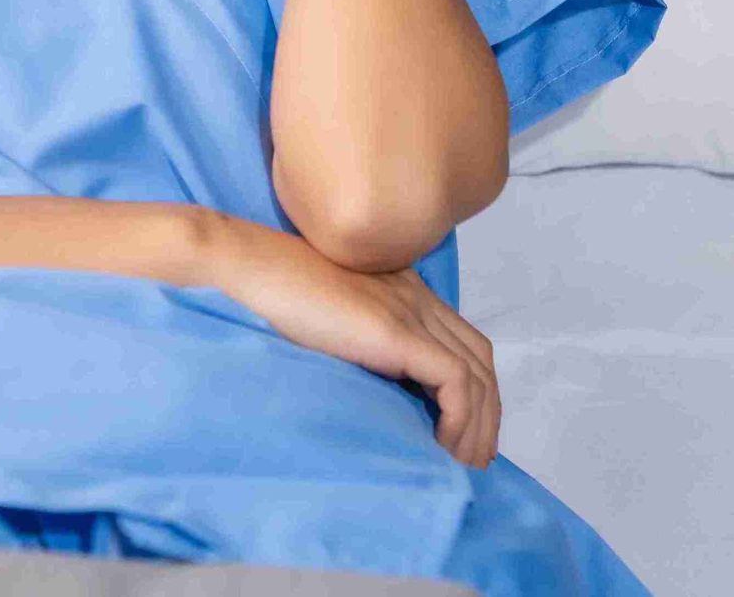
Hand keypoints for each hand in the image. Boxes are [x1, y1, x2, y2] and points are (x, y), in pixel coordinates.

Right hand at [207, 216, 501, 468]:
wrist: (247, 269)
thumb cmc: (269, 297)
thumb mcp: (329, 323)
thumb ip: (359, 342)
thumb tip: (373, 393)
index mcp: (403, 290)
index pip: (463, 342)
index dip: (474, 391)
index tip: (461, 435)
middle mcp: (416, 297)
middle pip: (480, 359)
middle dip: (486, 413)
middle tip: (473, 459)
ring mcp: (409, 311)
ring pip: (476, 373)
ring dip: (478, 426)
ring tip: (460, 464)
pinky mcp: (396, 332)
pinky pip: (456, 382)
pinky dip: (459, 419)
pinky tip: (439, 445)